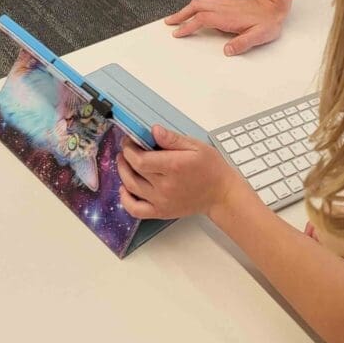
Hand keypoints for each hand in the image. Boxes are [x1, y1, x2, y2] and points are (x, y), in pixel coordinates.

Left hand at [116, 125, 243, 219]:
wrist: (220, 194)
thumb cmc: (211, 168)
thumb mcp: (196, 146)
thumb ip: (173, 139)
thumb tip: (154, 130)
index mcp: (174, 167)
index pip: (140, 160)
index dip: (129, 149)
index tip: (129, 141)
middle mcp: (165, 186)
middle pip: (133, 172)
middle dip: (126, 157)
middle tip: (127, 148)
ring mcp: (162, 201)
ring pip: (131, 188)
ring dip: (123, 173)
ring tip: (124, 162)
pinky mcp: (161, 212)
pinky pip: (136, 210)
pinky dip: (125, 200)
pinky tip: (125, 188)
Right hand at [164, 0, 290, 55]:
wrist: (274, 4)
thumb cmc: (268, 20)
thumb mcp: (259, 36)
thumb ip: (243, 43)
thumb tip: (227, 50)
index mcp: (227, 16)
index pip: (202, 19)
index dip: (188, 26)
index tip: (178, 33)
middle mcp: (223, 7)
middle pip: (196, 7)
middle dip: (180, 14)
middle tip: (170, 22)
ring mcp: (224, 2)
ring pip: (200, 1)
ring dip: (186, 8)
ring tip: (177, 16)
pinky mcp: (226, 1)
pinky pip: (206, 0)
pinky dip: (195, 4)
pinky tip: (194, 9)